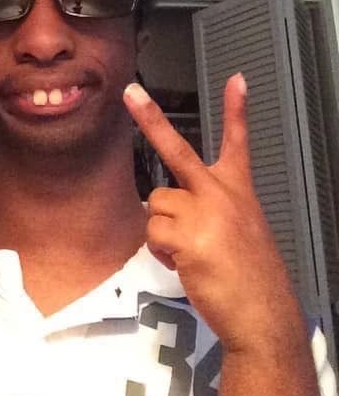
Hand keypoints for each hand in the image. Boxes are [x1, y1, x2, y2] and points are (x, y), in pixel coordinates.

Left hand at [124, 73, 301, 352]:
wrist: (265, 316)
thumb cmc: (251, 276)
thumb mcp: (242, 230)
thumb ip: (210, 209)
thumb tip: (168, 210)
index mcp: (238, 191)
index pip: (238, 142)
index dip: (236, 109)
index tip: (236, 79)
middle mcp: (221, 195)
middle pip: (178, 150)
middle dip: (150, 119)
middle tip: (130, 91)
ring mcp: (204, 214)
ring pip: (157, 206)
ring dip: (164, 232)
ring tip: (191, 253)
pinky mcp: (188, 237)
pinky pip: (154, 234)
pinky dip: (162, 253)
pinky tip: (186, 266)